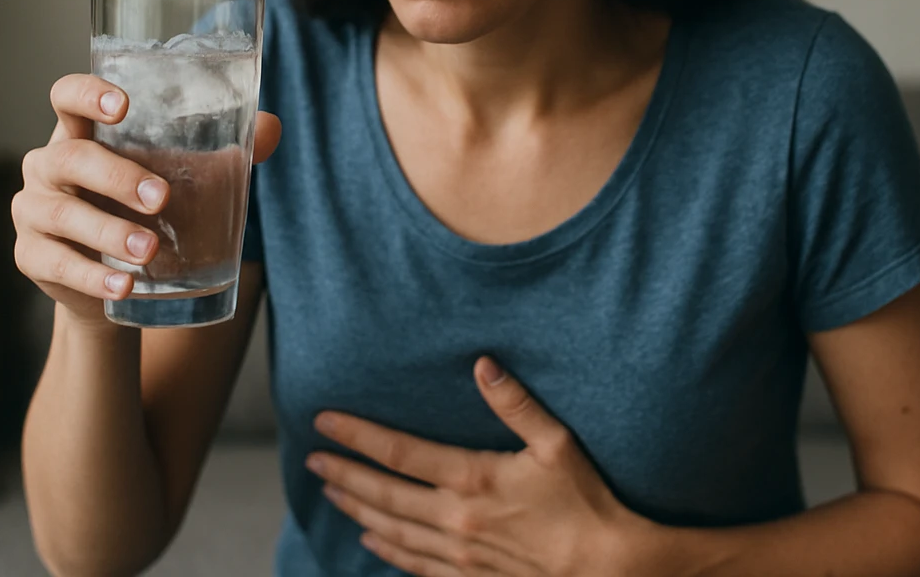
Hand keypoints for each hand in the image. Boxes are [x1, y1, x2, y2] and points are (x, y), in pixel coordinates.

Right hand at [11, 73, 281, 326]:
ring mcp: (32, 211)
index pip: (66, 97)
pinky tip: (124, 285)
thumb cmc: (142, 209)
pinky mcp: (31, 256)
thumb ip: (222, 154)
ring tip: (149, 250)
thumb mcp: (177, 177)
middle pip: (70, 158)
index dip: (86, 94)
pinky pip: (56, 264)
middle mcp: (48, 166)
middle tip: (161, 198)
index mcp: (80, 133)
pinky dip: (92, 276)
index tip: (122, 106)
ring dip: (108, 232)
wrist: (111, 280)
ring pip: (62, 215)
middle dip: (116, 177)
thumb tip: (271, 129)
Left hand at [308, 357, 650, 575]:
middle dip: (343, 475)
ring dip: (356, 510)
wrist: (608, 569)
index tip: (325, 420)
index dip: (357, 435)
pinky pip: (415, 566)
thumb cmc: (587, 503)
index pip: (399, 453)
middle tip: (311, 459)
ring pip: (391, 531)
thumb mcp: (557, 444)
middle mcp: (456, 519)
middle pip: (383, 494)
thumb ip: (516, 403)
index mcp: (473, 479)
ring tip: (329, 494)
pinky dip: (387, 551)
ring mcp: (459, 554)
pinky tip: (371, 541)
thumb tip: (482, 363)